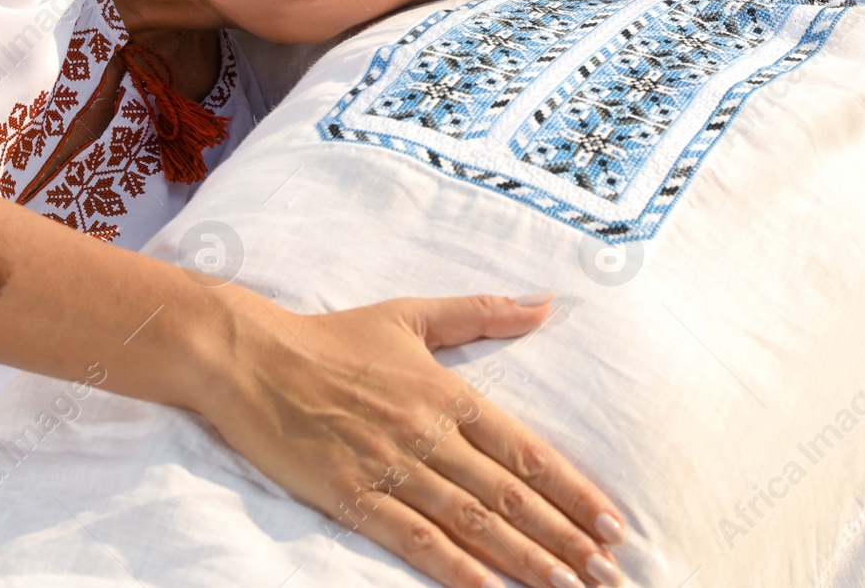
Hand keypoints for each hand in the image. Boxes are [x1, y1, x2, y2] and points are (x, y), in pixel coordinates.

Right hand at [206, 292, 626, 587]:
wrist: (250, 356)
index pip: (526, 452)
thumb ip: (483, 312)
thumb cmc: (333, 336)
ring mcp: (389, 467)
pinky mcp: (350, 495)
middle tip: (608, 575)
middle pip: (509, 495)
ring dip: (523, 559)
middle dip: (564, 539)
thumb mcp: (412, 313)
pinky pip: (410, 537)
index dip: (573, 492)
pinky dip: (450, 566)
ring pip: (470, 522)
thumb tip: (547, 303)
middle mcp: (428, 433)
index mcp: (448, 392)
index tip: (613, 524)